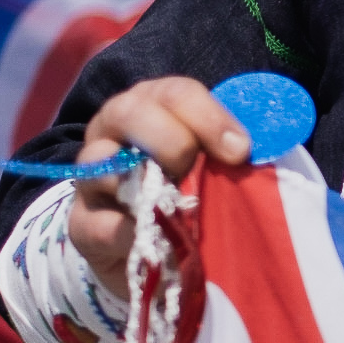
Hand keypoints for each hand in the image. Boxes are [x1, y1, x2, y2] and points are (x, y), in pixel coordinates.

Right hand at [66, 77, 251, 292]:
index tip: (241, 150)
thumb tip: (260, 153)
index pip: (176, 94)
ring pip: (98, 160)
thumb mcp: (216, 166)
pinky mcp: (83, 224)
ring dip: (139, 180)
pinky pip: (96, 222)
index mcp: (154, 107)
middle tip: (193, 168)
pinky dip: (127, 231)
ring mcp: (92, 177)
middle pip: (129, 111)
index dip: (209, 117)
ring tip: (171, 204)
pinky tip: (158, 241)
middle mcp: (115, 133)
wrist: (156, 248)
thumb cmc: (194, 191)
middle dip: (170, 138)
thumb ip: (232, 152)